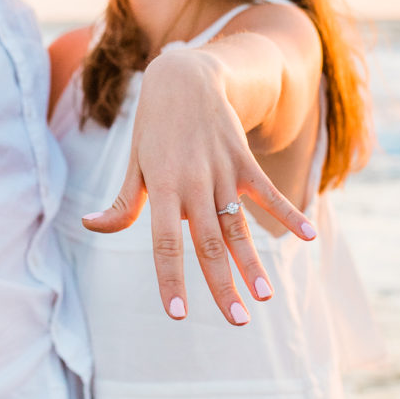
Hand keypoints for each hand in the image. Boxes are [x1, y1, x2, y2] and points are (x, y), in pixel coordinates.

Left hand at [82, 49, 315, 323]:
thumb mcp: (135, 163)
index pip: (165, 243)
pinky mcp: (244, 161)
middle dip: (222, 285)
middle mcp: (193, 183)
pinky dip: (288, 213)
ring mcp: (222, 171)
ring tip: (263, 296)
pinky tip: (307, 236)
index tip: (178, 314)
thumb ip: (123, 202)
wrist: (184, 78)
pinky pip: (268, 192)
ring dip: (252, 262)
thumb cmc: (153, 128)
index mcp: (162, 188)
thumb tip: (92, 226)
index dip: (171, 279)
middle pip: (208, 243)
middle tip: (235, 320)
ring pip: (238, 226)